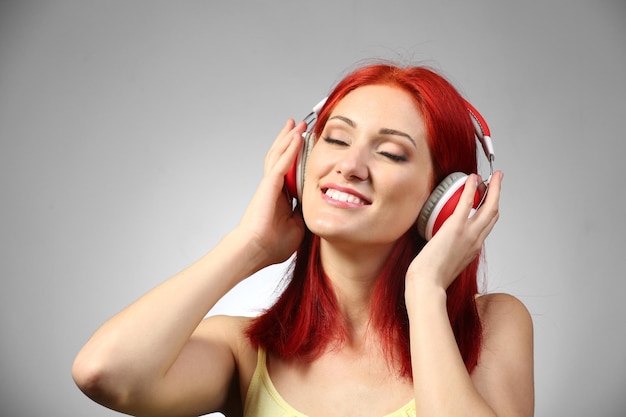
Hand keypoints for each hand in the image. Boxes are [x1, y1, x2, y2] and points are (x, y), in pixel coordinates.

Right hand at [236, 119, 306, 267]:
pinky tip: (296, 136)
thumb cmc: (272, 245)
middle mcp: (273, 188)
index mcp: (280, 198)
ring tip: (295, 124)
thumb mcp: (297, 228)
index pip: (289, 172)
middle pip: (281, 158)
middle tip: (296, 126)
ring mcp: (270, 185)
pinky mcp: (269, 184)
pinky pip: (281, 162)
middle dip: (288, 140)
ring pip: (279, 155)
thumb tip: (315, 208)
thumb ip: (304, 215)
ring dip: (288, 138)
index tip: (305, 150)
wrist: (256, 250)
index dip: (296, 159)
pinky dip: (289, 148)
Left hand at [407, 171, 502, 289]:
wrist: (427, 284)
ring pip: (489, 207)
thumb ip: (449, 253)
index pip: (487, 226)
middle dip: (498, 195)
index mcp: (474, 249)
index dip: (491, 210)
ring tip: (494, 176)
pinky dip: (472, 189)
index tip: (490, 199)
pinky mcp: (456, 228)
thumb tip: (441, 246)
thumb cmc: (431, 278)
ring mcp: (468, 234)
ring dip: (493, 188)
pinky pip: (467, 204)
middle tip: (498, 180)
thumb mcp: (447, 264)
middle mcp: (476, 240)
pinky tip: (472, 178)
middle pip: (494, 213)